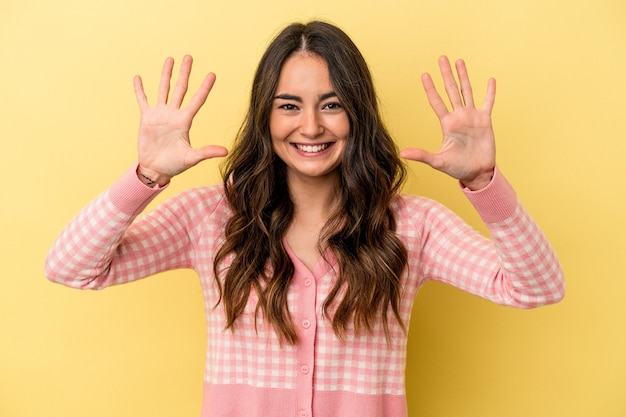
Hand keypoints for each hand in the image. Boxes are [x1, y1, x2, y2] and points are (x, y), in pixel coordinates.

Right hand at [133, 55, 227, 184]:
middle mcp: (174, 114)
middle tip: (189, 57)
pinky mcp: (146, 118)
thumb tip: (226, 151)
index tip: (212, 74)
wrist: (155, 169)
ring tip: (170, 60)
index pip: (197, 100)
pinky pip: (143, 100)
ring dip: (166, 75)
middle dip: (184, 73)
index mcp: (185, 121)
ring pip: (163, 89)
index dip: (204, 88)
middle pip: (180, 89)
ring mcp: (160, 115)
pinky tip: (138, 77)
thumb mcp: (191, 158)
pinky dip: (140, 90)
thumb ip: (206, 152)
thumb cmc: (174, 165)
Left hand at [400, 56, 495, 189]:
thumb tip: (401, 154)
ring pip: (467, 91)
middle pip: (451, 90)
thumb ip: (421, 155)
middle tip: (441, 58)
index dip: (431, 88)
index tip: (424, 74)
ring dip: (463, 76)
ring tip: (459, 61)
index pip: (436, 102)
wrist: (477, 173)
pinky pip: (488, 103)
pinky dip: (490, 92)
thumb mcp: (438, 161)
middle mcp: (458, 117)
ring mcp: (472, 117)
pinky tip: (490, 79)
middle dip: (446, 74)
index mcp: (447, 124)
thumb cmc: (457, 168)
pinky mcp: (486, 121)